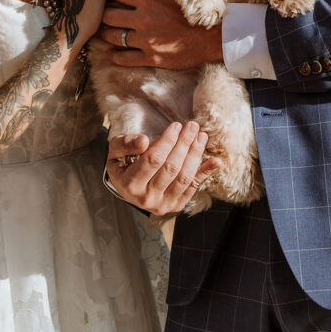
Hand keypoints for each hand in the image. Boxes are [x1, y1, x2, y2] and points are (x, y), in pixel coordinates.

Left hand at [99, 0, 223, 68]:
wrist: (217, 36)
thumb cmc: (201, 6)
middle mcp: (143, 18)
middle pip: (109, 15)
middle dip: (104, 14)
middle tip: (102, 15)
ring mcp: (146, 40)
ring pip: (112, 36)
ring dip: (105, 34)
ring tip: (103, 32)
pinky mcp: (151, 58)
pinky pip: (124, 58)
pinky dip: (115, 55)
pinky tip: (113, 53)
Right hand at [107, 122, 221, 215]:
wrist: (127, 187)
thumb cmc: (122, 164)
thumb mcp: (114, 152)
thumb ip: (125, 144)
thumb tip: (144, 141)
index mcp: (130, 184)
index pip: (153, 160)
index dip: (167, 141)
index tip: (176, 125)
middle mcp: (146, 199)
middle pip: (171, 168)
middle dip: (184, 144)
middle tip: (192, 126)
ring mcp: (162, 204)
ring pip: (184, 177)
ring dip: (196, 155)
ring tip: (201, 136)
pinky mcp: (176, 206)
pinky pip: (193, 188)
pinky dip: (205, 174)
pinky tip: (216, 161)